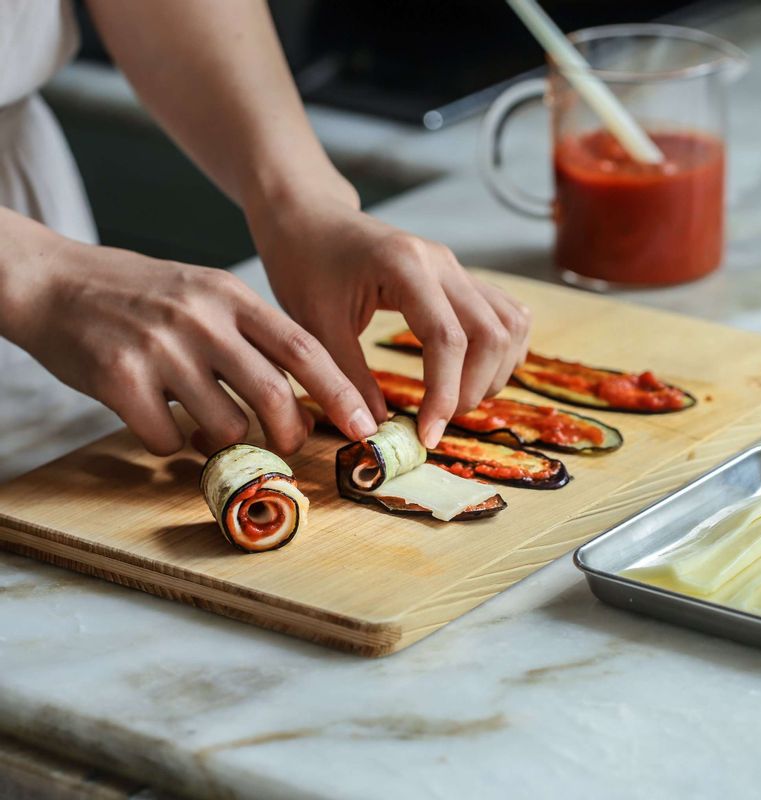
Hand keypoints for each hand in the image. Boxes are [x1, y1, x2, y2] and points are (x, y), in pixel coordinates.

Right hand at [3, 227, 376, 455]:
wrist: (53, 280)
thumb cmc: (139, 294)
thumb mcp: (204, 294)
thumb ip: (249, 337)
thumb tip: (295, 400)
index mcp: (230, 295)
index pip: (303, 348)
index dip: (340, 391)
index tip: (364, 425)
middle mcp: (201, 318)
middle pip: (274, 394)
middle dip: (290, 434)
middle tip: (288, 447)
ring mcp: (160, 347)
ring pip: (225, 425)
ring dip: (223, 441)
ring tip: (206, 427)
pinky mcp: (119, 377)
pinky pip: (168, 439)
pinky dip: (171, 444)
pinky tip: (158, 421)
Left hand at [250, 189, 531, 447]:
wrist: (310, 219)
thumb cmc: (305, 264)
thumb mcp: (315, 326)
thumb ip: (348, 378)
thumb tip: (374, 429)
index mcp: (405, 266)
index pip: (447, 339)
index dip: (444, 395)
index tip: (429, 435)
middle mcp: (442, 262)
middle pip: (491, 334)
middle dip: (473, 389)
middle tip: (440, 420)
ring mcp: (457, 266)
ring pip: (509, 324)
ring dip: (493, 371)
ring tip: (457, 399)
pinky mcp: (460, 276)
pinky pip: (505, 314)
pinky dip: (501, 350)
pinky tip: (474, 372)